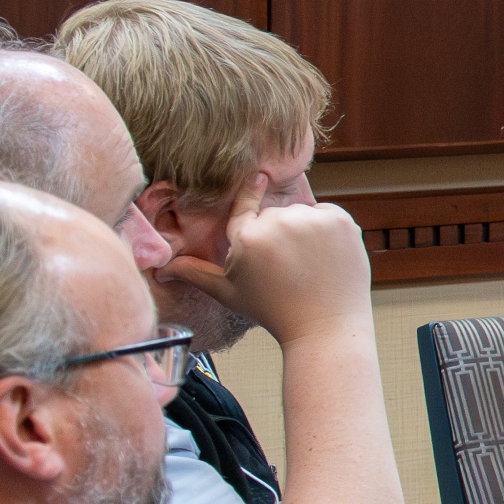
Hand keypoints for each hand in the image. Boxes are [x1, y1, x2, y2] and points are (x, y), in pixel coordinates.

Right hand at [160, 181, 372, 345]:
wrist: (325, 327)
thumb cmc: (272, 311)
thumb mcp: (227, 292)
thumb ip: (195, 272)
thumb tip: (162, 266)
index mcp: (248, 237)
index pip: (244, 206)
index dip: (250, 194)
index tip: (258, 176)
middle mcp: (280, 223)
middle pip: (275, 215)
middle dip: (277, 233)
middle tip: (285, 266)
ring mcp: (314, 221)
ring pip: (302, 213)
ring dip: (303, 230)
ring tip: (305, 264)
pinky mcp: (341, 221)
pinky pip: (328, 213)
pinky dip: (327, 229)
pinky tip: (324, 256)